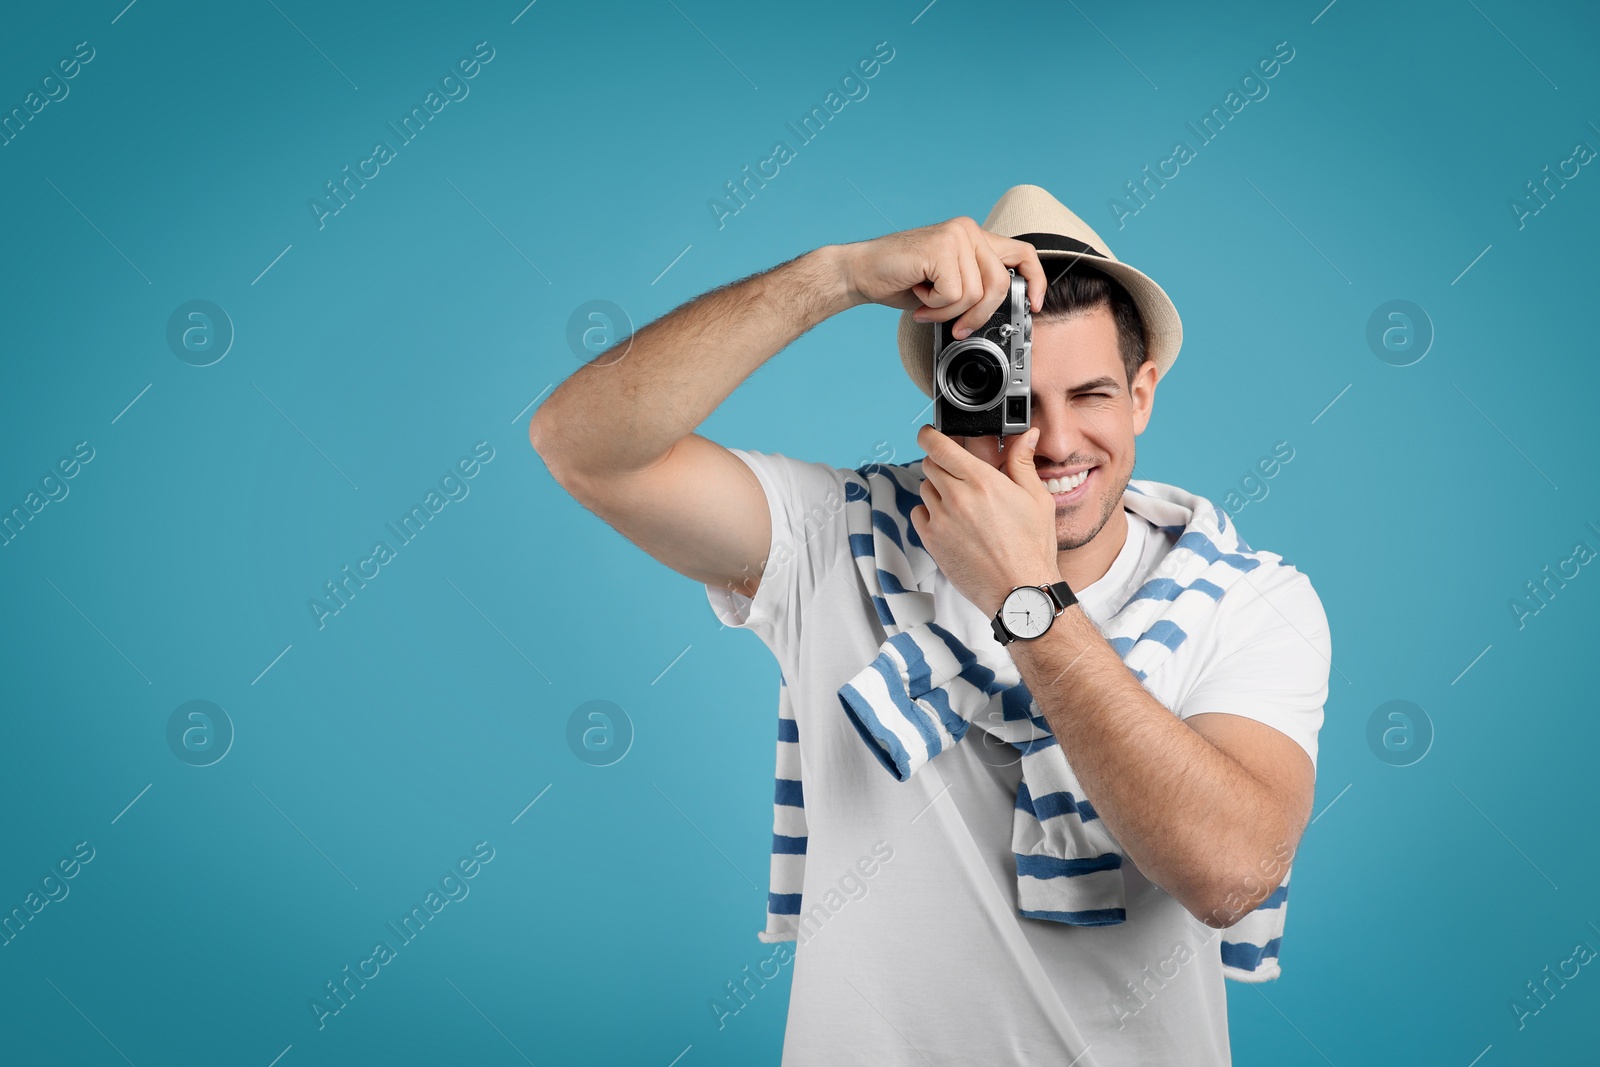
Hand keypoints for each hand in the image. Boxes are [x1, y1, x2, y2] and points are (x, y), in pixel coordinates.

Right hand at [834, 217, 1046, 338]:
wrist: (860, 272)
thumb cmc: (900, 281)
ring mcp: (956, 236)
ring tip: (927, 305)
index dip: (1036, 280)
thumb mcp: (947, 286)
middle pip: (1000, 284)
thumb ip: (974, 289)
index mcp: (974, 237)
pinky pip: (954, 294)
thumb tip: (999, 314)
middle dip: (979, 315)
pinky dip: (935, 306)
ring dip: (948, 312)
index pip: (1022, 253)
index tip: (1035, 305)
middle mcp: (968, 231)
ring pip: (975, 294)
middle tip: (957, 328)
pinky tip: (918, 294)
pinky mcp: (941, 248)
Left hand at [909, 423, 1060, 617]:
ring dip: (938, 489)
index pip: (939, 446)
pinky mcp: (932, 541)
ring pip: (925, 489)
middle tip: (957, 473)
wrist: (1019, 590)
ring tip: (961, 503)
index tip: (930, 434)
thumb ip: (1022, 463)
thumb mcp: (1036, 499)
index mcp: (981, 481)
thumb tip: (1026, 435)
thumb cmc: (1032, 547)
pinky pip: (919, 515)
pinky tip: (952, 522)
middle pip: (929, 464)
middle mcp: (956, 497)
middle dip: (940, 463)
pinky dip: (930, 513)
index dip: (930, 435)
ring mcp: (940, 520)